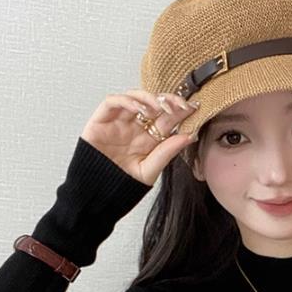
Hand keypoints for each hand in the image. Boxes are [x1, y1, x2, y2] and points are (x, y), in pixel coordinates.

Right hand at [81, 89, 198, 186]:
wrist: (98, 193)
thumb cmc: (123, 184)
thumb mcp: (150, 170)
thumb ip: (167, 152)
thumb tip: (190, 135)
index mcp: (150, 138)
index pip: (167, 119)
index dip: (180, 111)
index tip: (193, 108)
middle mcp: (136, 127)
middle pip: (154, 104)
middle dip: (168, 101)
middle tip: (179, 104)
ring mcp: (119, 122)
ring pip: (135, 97)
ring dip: (148, 98)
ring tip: (158, 108)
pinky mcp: (101, 120)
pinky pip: (113, 102)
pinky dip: (126, 101)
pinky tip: (137, 109)